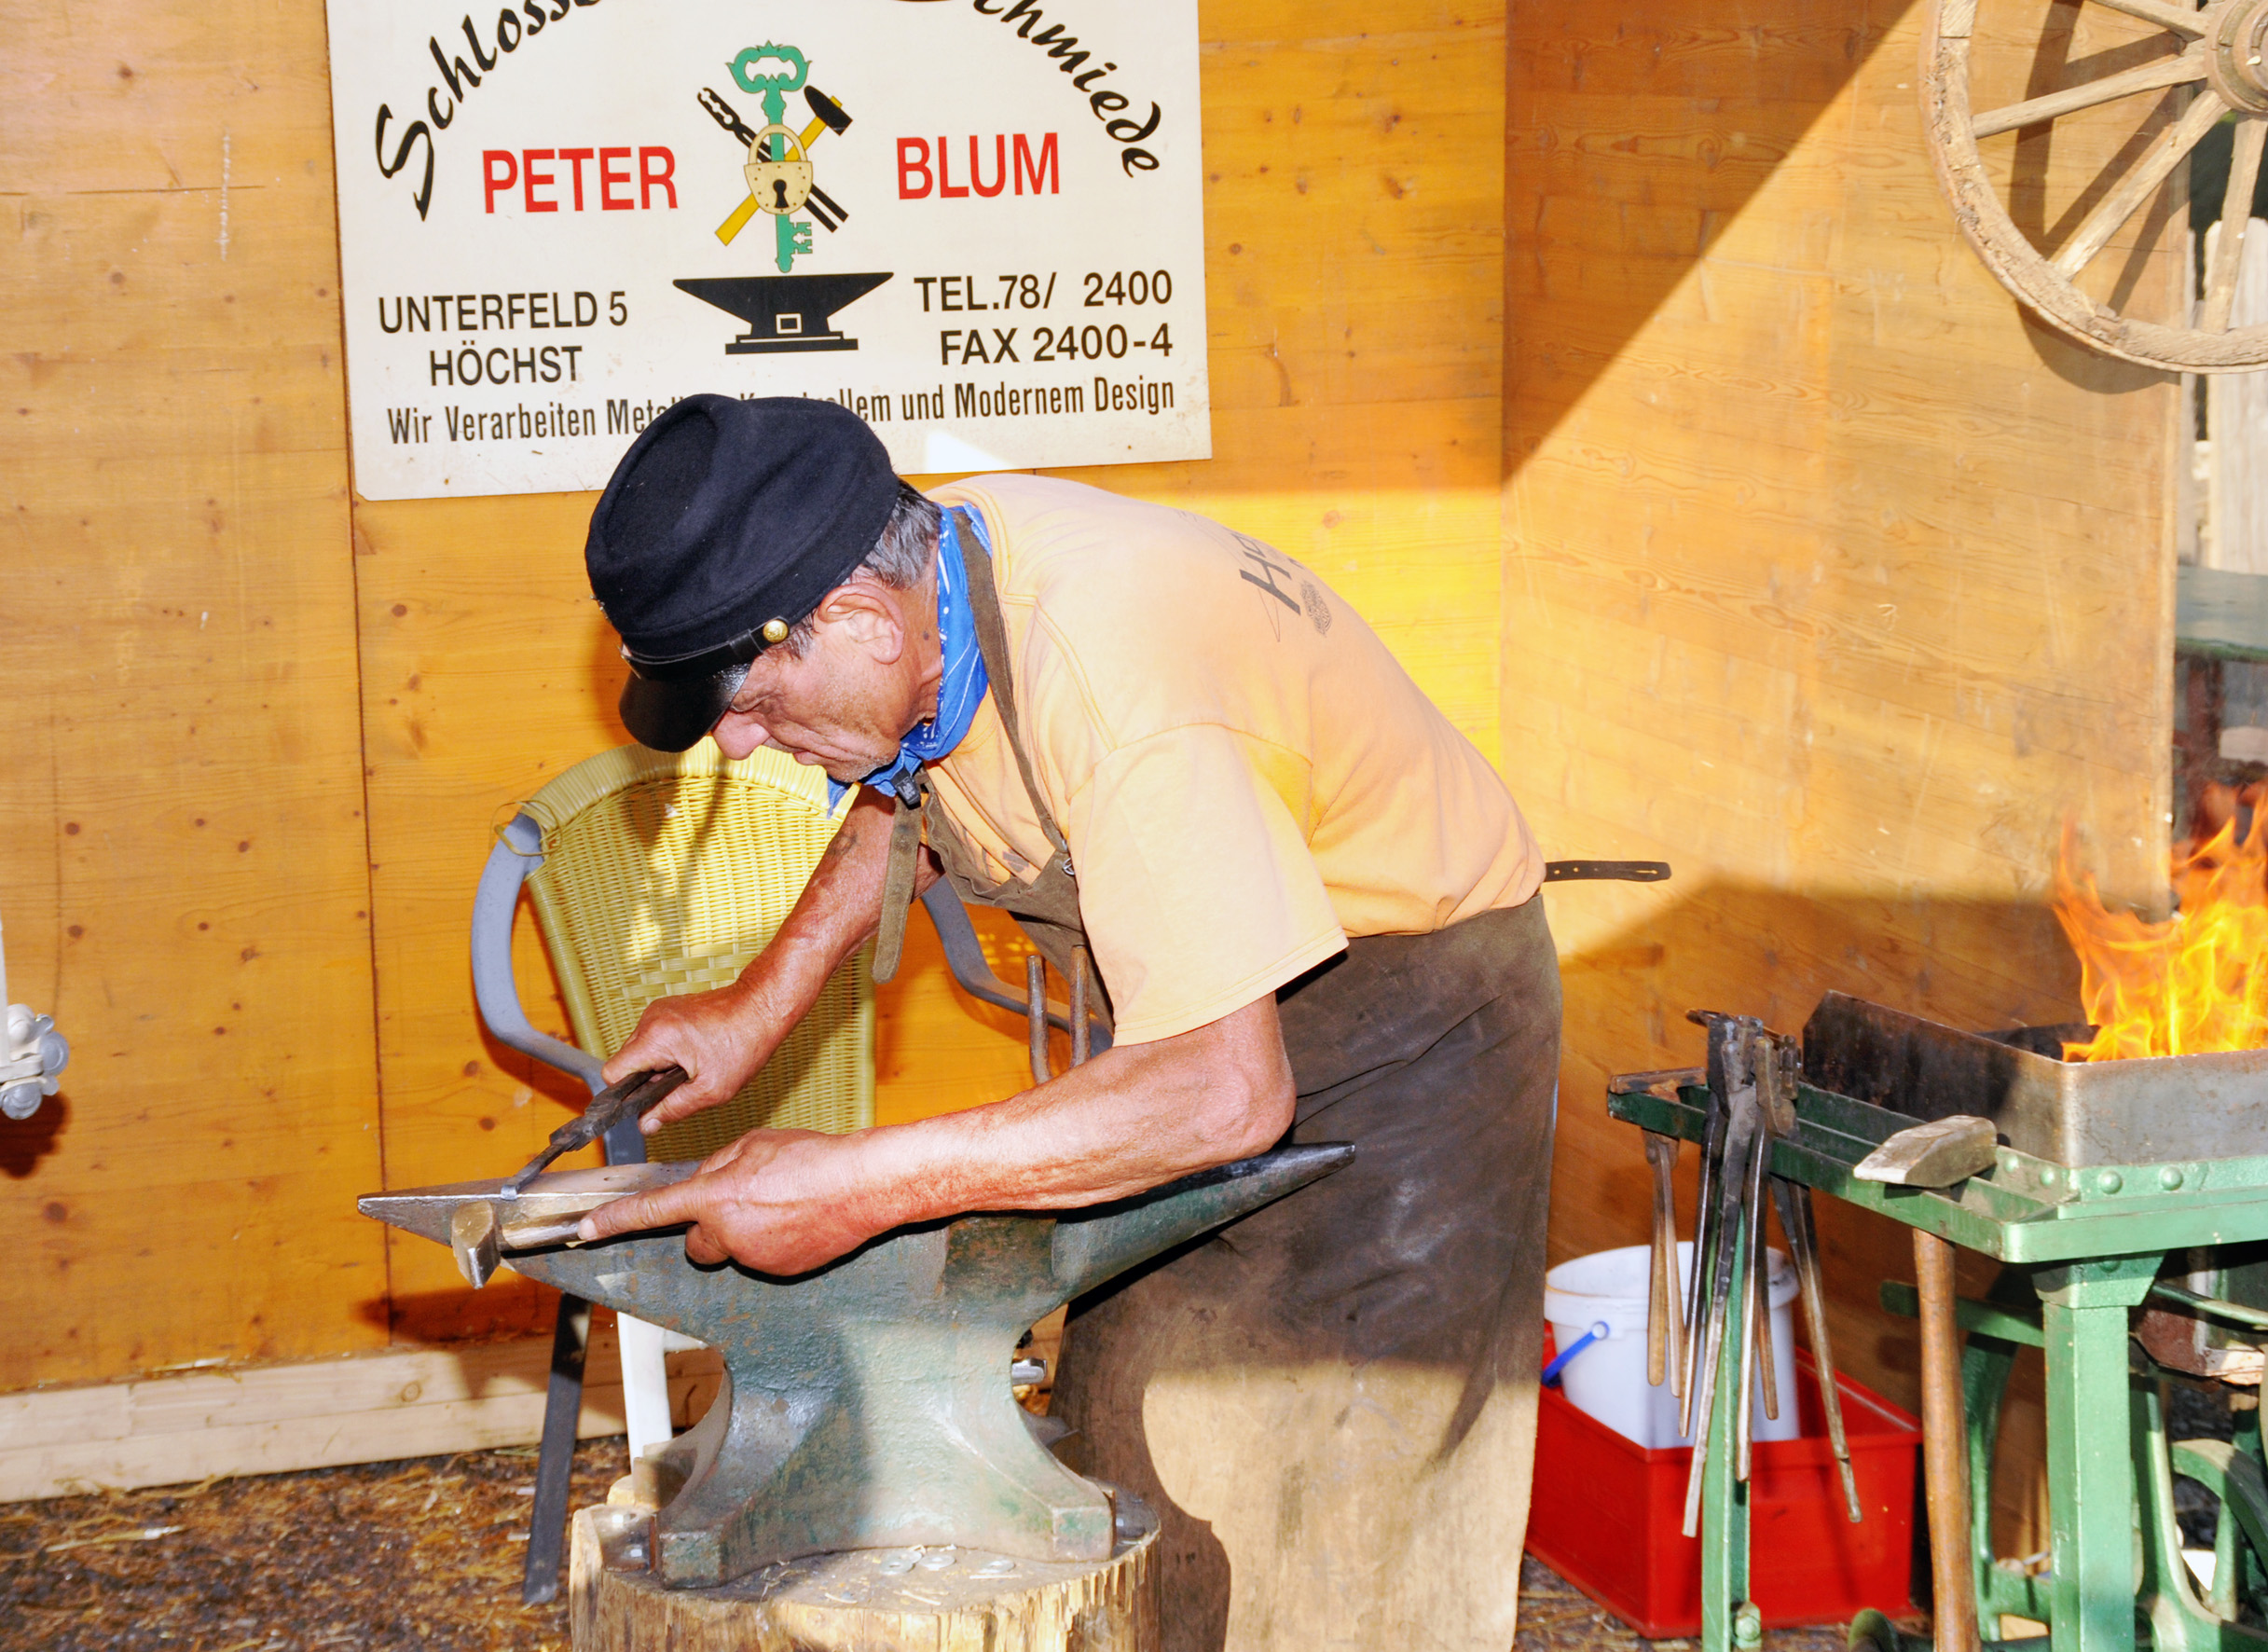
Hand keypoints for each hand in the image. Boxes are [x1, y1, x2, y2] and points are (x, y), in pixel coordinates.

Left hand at [576, 1127, 882, 1272]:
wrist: (862, 1186)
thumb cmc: (812, 1159)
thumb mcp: (754, 1144)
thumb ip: (717, 1165)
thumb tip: (703, 1181)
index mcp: (716, 1196)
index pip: (652, 1211)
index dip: (613, 1221)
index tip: (584, 1230)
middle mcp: (728, 1233)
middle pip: (695, 1243)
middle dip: (705, 1228)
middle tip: (737, 1203)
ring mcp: (754, 1257)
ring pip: (729, 1249)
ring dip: (742, 1232)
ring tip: (780, 1205)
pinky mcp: (780, 1271)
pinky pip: (760, 1257)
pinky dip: (770, 1242)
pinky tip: (796, 1220)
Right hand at [600, 983, 785, 1133]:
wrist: (763, 1006)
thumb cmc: (745, 1042)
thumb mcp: (711, 1089)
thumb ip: (672, 1109)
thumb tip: (646, 1124)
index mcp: (656, 1037)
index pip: (613, 1073)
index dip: (625, 1094)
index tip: (646, 1102)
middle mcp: (651, 1019)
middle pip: (627, 1062)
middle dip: (647, 1080)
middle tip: (682, 1084)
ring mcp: (659, 1011)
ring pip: (640, 1051)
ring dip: (659, 1066)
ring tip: (692, 1068)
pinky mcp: (668, 1009)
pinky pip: (654, 1039)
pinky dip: (667, 1052)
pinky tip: (694, 1056)